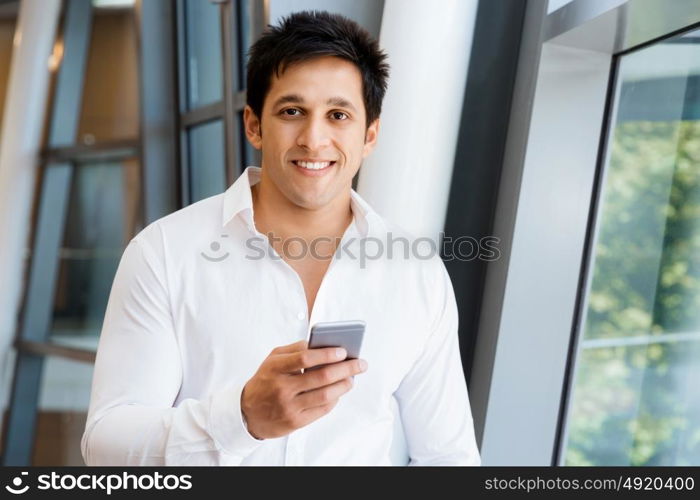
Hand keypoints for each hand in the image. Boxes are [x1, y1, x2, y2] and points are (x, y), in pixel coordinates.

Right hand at [241, 340, 367, 438]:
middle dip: (345, 369)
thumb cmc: (266, 380)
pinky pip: (322, 409)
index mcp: (275, 369)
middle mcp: (282, 388)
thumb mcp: (272, 360)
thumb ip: (294, 349)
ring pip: (325, 395)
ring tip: (353, 378)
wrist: (247, 413)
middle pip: (321, 377)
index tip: (343, 351)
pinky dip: (335, 399)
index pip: (304, 359)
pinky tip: (340, 391)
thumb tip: (322, 344)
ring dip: (344, 385)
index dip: (326, 354)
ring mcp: (289, 407)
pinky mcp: (295, 422)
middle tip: (361, 364)